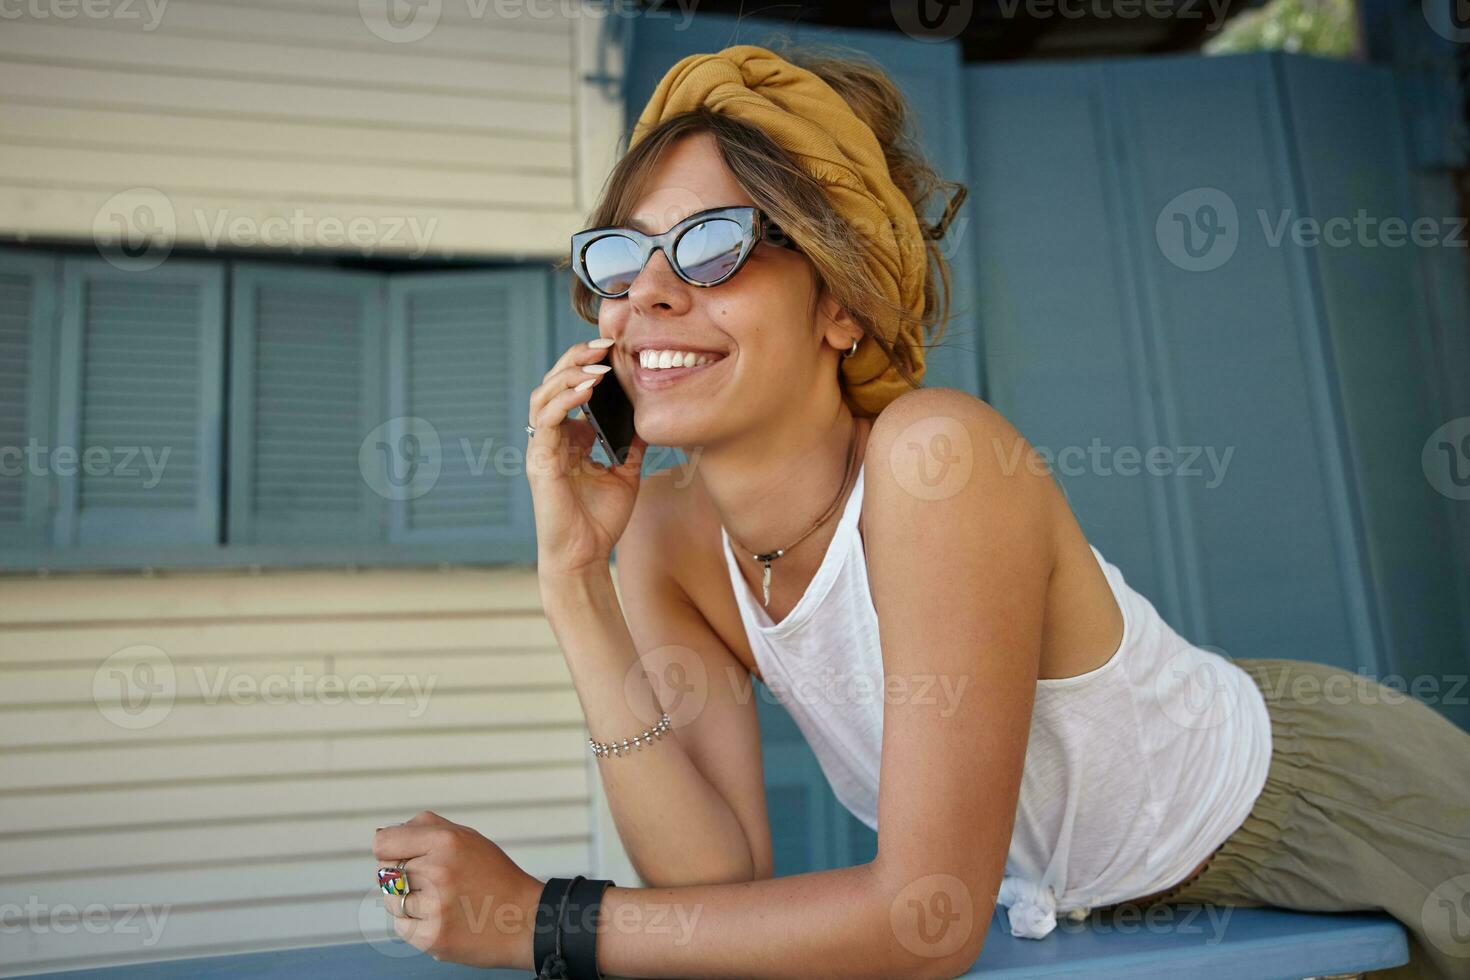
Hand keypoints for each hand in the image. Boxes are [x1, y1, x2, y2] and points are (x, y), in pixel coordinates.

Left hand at [372, 810, 541, 969]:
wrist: (526, 920)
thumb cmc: (494, 876)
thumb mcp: (468, 838)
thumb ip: (427, 827)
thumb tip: (382, 835)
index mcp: (446, 841)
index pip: (383, 843)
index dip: (390, 849)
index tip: (403, 856)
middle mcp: (438, 871)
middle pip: (386, 871)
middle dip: (403, 876)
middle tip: (434, 882)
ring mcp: (434, 906)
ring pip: (391, 900)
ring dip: (407, 902)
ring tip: (440, 902)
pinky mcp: (432, 937)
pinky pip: (401, 927)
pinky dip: (415, 925)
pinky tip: (441, 919)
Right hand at [526, 338, 647, 577]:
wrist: (584, 557)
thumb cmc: (600, 521)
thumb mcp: (625, 473)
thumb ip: (632, 444)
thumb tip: (652, 417)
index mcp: (568, 438)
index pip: (570, 389)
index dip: (588, 366)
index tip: (616, 350)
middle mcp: (551, 438)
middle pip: (553, 383)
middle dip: (577, 359)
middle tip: (605, 344)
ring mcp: (542, 448)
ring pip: (544, 394)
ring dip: (570, 373)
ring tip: (596, 363)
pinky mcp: (539, 461)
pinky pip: (547, 420)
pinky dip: (566, 400)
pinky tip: (587, 389)